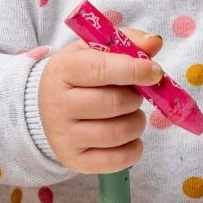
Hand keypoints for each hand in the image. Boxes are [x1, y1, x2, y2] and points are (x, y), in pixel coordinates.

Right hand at [38, 29, 164, 173]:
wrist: (47, 108)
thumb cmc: (79, 76)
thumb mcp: (95, 51)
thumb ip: (126, 42)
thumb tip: (154, 43)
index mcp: (62, 70)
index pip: (101, 69)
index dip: (133, 70)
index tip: (155, 72)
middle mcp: (58, 104)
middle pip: (114, 103)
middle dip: (135, 99)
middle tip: (135, 96)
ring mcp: (64, 136)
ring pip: (118, 133)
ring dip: (136, 122)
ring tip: (131, 114)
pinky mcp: (74, 160)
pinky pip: (117, 160)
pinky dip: (134, 148)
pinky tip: (128, 137)